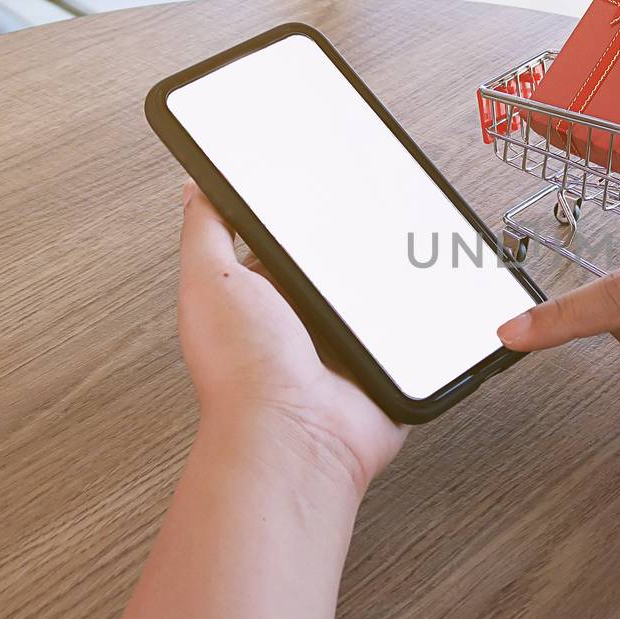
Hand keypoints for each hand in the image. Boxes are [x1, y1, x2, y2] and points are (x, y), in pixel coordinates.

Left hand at [177, 181, 406, 496]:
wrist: (297, 430)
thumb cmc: (243, 369)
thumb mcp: (210, 279)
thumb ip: (206, 230)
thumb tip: (197, 188)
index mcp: (260, 301)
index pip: (285, 246)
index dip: (304, 219)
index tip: (325, 190)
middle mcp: (300, 327)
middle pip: (337, 269)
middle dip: (356, 247)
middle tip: (374, 217)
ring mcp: (344, 351)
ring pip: (377, 298)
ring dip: (390, 282)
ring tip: (403, 254)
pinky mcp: (381, 369)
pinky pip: (410, 335)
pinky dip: (418, 319)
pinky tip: (423, 297)